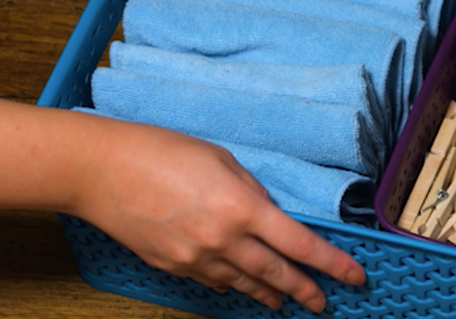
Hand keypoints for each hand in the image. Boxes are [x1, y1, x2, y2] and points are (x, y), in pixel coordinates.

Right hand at [74, 116, 365, 312]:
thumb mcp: (222, 161)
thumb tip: (267, 215)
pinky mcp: (172, 266)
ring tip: (284, 302)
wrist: (101, 170)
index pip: (299, 244)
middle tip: (323, 303)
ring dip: (269, 294)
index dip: (331, 263)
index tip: (354, 276)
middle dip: (305, 290)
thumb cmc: (163, 152)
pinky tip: (238, 287)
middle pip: (276, 273)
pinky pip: (211, 280)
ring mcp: (195, 258)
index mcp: (242, 207)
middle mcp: (224, 240)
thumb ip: (251, 192)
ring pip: (243, 284)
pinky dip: (230, 285)